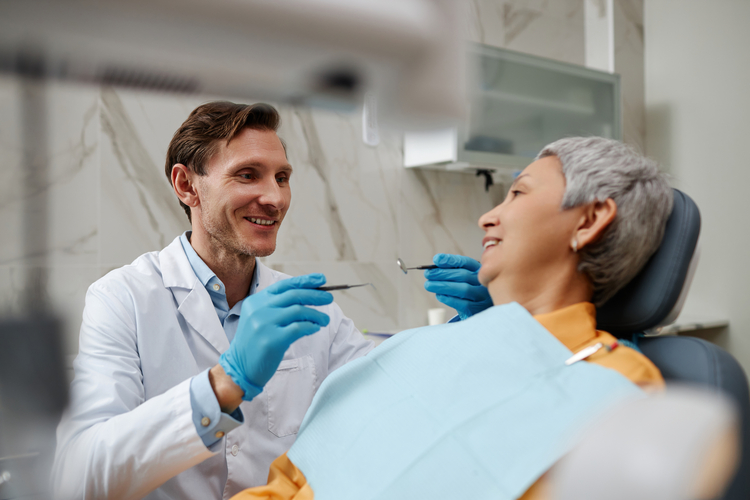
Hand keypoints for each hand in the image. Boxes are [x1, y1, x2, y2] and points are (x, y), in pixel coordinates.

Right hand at [219, 273, 332, 400]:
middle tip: (329, 299)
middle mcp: (259, 309)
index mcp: (256, 301)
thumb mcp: (261, 319)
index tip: (321, 279)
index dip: (305, 281)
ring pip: (299, 310)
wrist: (239, 368)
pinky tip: (315, 328)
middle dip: (315, 295)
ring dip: (316, 315)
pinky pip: (299, 328)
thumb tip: (308, 298)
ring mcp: (264, 324)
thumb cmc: (255, 344)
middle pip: (294, 295)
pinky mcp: (272, 340)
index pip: (284, 285)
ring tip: (324, 320)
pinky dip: (311, 327)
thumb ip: (278, 308)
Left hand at [423, 253, 491, 320]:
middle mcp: (483, 282)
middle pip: (463, 275)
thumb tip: (432, 269)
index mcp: (479, 270)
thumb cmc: (467, 292)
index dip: (451, 260)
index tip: (436, 260)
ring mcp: (482, 296)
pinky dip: (449, 299)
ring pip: (463, 289)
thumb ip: (451, 272)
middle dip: (443, 273)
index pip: (466, 262)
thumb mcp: (462, 280)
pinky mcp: (478, 309)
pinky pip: (463, 303)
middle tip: (428, 274)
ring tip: (428, 285)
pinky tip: (439, 296)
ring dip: (443, 286)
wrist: (478, 310)